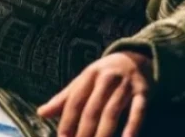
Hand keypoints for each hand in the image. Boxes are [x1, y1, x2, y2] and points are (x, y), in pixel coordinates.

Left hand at [37, 51, 152, 136]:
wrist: (136, 57)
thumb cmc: (104, 75)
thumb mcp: (84, 81)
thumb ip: (64, 99)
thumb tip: (41, 113)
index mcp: (89, 75)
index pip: (75, 101)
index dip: (67, 121)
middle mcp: (106, 79)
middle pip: (92, 110)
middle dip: (83, 133)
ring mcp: (126, 85)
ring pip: (112, 112)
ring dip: (103, 134)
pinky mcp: (143, 92)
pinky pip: (138, 111)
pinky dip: (132, 127)